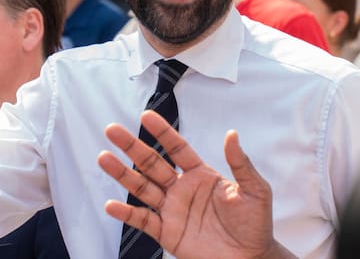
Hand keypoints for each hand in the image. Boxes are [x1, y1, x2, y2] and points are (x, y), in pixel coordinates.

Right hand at [98, 111, 295, 258]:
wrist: (250, 257)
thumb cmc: (255, 223)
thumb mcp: (254, 189)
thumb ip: (240, 163)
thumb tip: (232, 134)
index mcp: (202, 175)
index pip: (178, 149)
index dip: (163, 133)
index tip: (147, 116)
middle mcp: (183, 189)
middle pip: (153, 164)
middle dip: (133, 147)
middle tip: (112, 130)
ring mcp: (173, 210)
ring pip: (142, 188)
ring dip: (123, 174)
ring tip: (104, 158)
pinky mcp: (167, 233)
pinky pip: (143, 221)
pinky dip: (126, 214)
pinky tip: (111, 204)